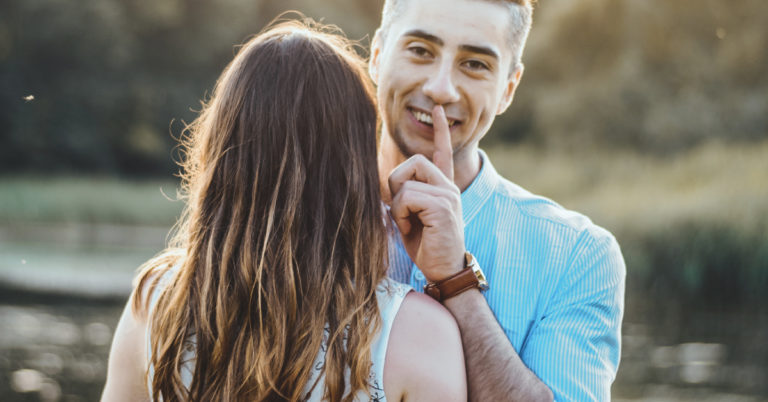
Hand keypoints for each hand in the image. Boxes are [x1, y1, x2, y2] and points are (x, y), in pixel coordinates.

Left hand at [389, 105, 464, 281]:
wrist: (445, 271)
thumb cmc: (427, 248)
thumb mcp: (411, 218)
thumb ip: (404, 198)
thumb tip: (385, 188)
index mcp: (443, 188)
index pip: (443, 152)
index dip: (440, 131)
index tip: (439, 110)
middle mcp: (448, 187)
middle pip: (413, 162)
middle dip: (396, 184)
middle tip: (402, 212)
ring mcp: (447, 194)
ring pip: (405, 183)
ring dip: (397, 207)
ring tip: (409, 225)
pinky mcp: (442, 205)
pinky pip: (407, 197)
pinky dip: (400, 215)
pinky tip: (412, 230)